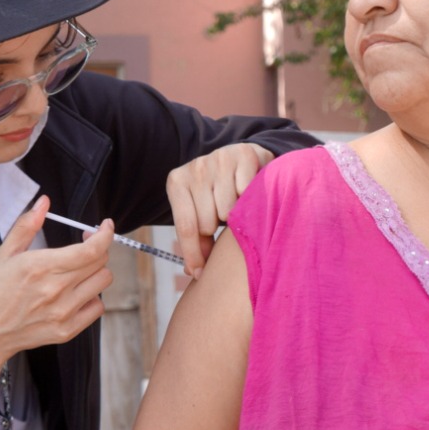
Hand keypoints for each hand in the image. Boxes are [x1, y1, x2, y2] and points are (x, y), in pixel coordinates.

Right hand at [0, 194, 114, 357]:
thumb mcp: (4, 254)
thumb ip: (27, 226)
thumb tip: (44, 202)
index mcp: (42, 267)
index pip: (92, 249)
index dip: (106, 234)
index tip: (105, 227)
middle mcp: (56, 290)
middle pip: (100, 262)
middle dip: (97, 248)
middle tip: (83, 245)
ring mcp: (64, 312)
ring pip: (102, 282)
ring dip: (95, 272)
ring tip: (76, 272)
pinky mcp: (67, 331)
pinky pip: (97, 308)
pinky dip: (91, 297)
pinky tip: (74, 294)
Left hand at [166, 142, 271, 276]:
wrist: (241, 157)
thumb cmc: (218, 192)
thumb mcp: (200, 211)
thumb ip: (196, 239)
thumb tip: (195, 272)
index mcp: (176, 182)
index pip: (185, 227)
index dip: (194, 255)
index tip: (200, 274)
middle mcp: (195, 168)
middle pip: (208, 222)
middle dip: (219, 229)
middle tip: (226, 220)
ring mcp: (219, 159)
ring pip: (229, 210)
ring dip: (237, 216)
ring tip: (239, 207)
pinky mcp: (244, 154)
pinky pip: (247, 192)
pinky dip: (251, 199)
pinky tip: (251, 193)